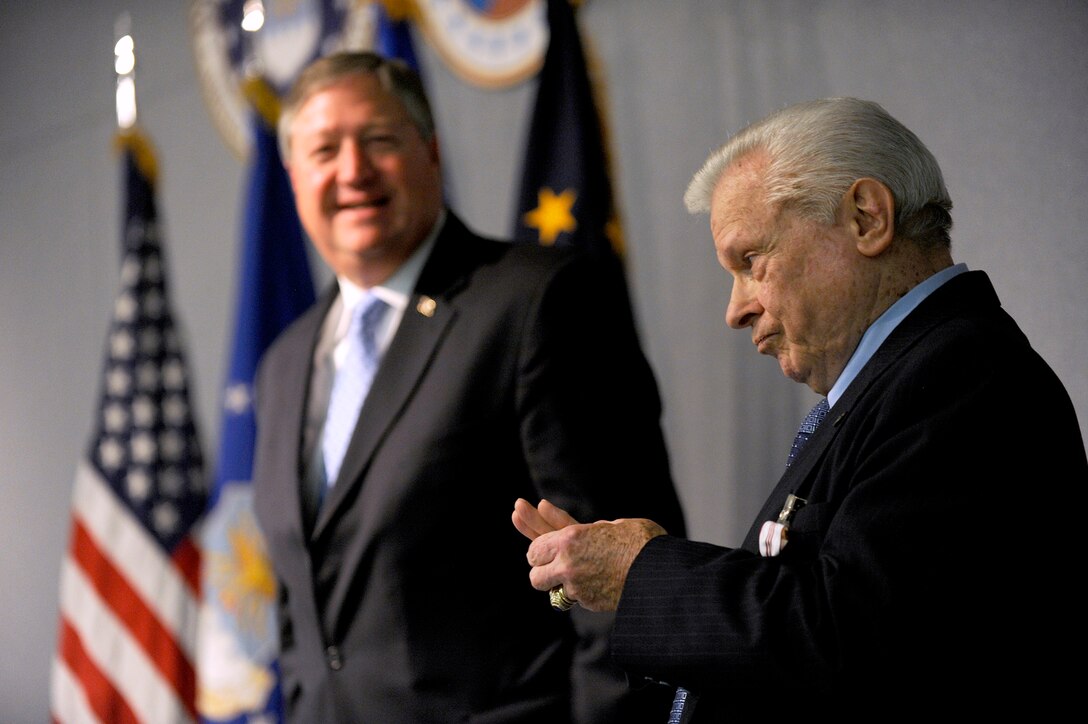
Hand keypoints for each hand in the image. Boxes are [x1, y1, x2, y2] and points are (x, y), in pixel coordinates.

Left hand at [512, 498, 666, 611]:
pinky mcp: (588, 602)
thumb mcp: (607, 526)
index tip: (531, 536)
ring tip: (567, 573)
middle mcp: (568, 564)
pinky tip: (595, 581)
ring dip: (554, 582)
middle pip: (534, 570)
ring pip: (549, 587)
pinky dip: (579, 590)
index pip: (537, 544)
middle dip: (540, 566)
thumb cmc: (639, 541)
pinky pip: (573, 596)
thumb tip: (556, 520)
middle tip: (547, 561)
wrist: (660, 573)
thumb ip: (581, 530)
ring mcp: (576, 586)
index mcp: (571, 538)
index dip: (534, 541)